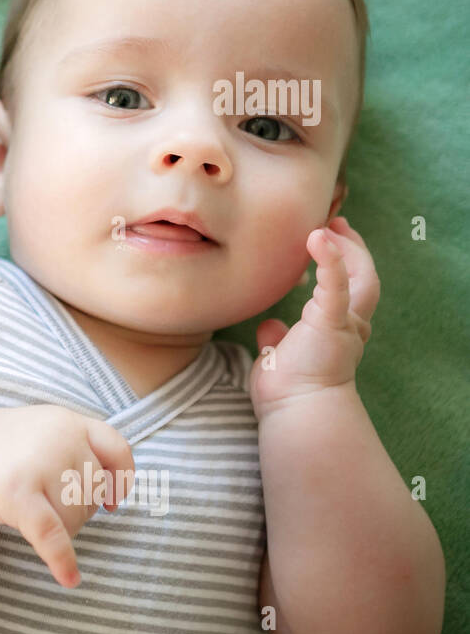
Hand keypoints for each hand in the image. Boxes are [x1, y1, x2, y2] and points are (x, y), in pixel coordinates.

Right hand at [0, 405, 132, 587]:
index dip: (121, 479)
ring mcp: (38, 464)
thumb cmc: (1, 450)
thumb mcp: (45, 432)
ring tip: (30, 514)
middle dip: (75, 509)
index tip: (112, 502)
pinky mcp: (17, 494)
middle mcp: (59, 439)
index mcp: (68, 422)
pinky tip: (69, 578)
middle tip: (43, 504)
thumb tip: (113, 491)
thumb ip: (77, 448)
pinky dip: (62, 559)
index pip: (116, 450)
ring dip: (60, 528)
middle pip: (93, 494)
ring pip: (75, 518)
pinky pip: (51, 534)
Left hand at [251, 216, 378, 418]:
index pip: (346, 290)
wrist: (295, 411)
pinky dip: (331, 260)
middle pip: (363, 278)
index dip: (341, 263)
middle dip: (352, 248)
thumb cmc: (286, 391)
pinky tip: (318, 238)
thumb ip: (278, 338)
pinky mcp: (333, 323)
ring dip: (347, 249)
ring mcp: (345, 325)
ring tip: (327, 227)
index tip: (325, 239)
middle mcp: (349, 327)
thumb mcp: (278, 357)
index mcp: (335, 332)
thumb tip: (269, 327)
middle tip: (334, 222)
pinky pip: (338, 285)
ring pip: (361, 278)